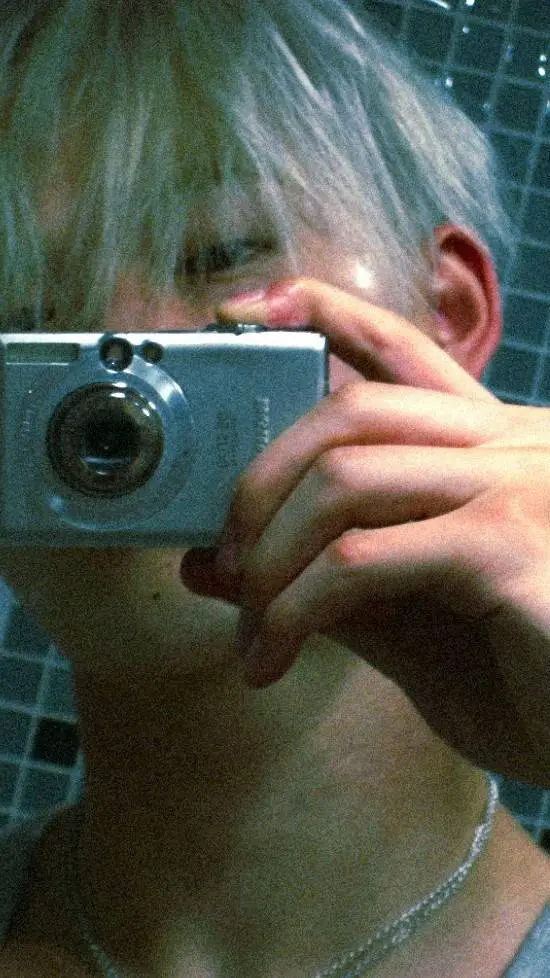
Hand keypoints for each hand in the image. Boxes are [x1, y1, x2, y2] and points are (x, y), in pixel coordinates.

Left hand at [182, 277, 549, 784]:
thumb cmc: (521, 683)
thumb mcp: (408, 621)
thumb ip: (323, 581)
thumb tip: (215, 566)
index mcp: (493, 448)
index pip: (400, 350)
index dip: (319, 313)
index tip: (242, 310)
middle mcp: (513, 446)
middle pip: (352, 411)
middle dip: (261, 482)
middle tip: (224, 561)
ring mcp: (519, 488)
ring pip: (345, 478)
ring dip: (270, 558)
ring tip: (250, 628)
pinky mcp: (511, 548)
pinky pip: (363, 558)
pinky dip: (296, 608)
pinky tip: (274, 657)